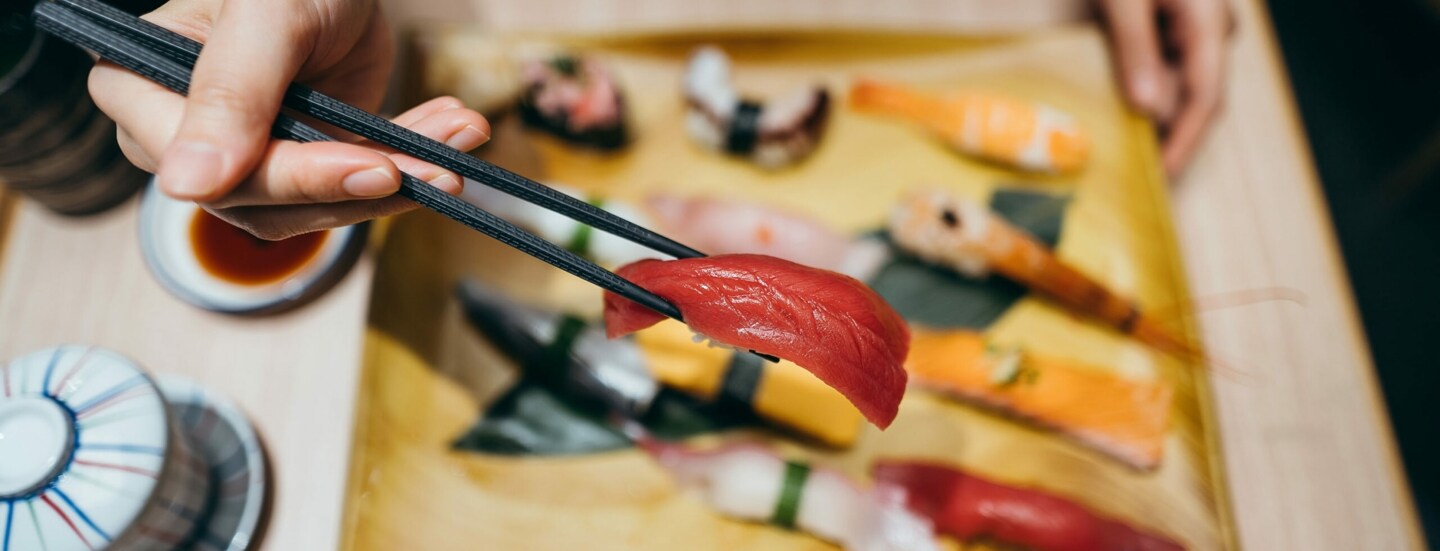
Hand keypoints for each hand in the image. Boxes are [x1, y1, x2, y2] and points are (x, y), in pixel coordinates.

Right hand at [88, 0, 490, 238]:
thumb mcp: (263, 18)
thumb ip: (229, 95)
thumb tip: (184, 187)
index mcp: (145, 94)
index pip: (217, 170)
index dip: (297, 176)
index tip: (372, 168)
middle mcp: (188, 136)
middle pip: (272, 201)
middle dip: (365, 182)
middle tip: (437, 167)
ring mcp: (251, 152)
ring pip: (323, 204)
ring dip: (403, 175)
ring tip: (460, 136)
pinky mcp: (307, 156)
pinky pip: (359, 182)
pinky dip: (414, 158)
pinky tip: (454, 132)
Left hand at [1096, 0, 1232, 175]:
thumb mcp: (1124, 1)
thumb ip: (1136, 47)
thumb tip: (1148, 108)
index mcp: (1209, 22)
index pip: (1206, 98)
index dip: (1185, 142)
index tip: (1162, 175)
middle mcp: (1215, 28)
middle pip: (1198, 97)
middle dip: (1170, 135)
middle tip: (1137, 171)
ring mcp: (1202, 26)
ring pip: (1184, 85)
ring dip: (1156, 114)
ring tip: (1125, 146)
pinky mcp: (1183, 23)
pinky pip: (1171, 68)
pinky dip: (1150, 90)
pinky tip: (1125, 109)